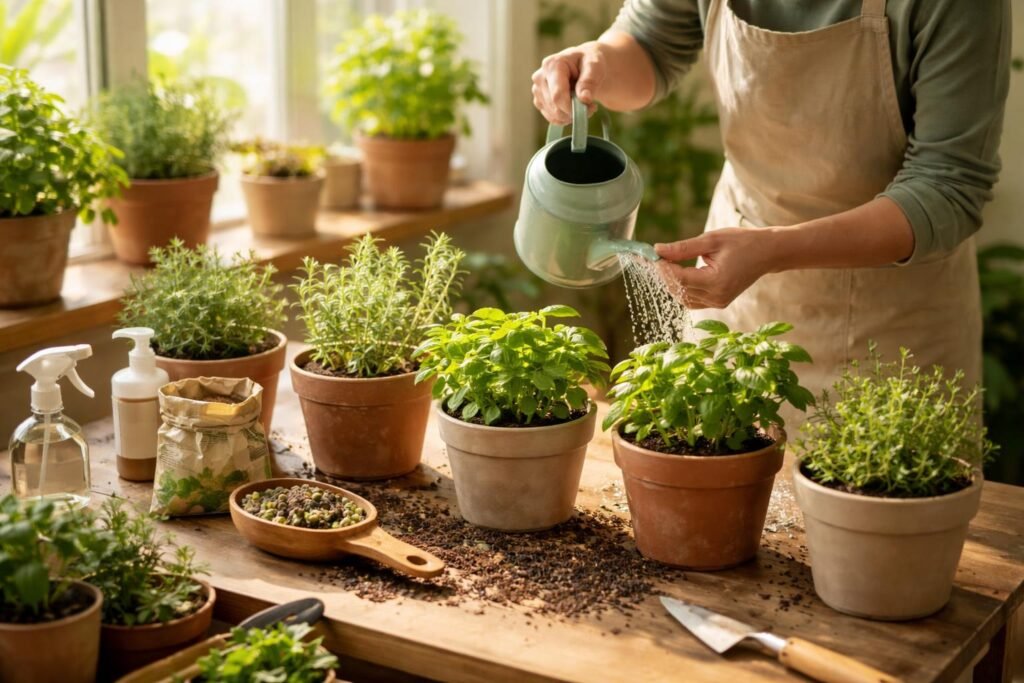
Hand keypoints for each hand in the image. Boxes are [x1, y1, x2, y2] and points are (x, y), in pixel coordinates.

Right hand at [532, 41, 604, 123]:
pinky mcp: (539, 101)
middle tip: (591, 105)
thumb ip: (589, 81)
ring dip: (571, 115)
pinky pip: (552, 118)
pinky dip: (565, 118)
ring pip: (553, 115)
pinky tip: (574, 107)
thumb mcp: (595, 66)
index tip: (590, 108)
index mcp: (552, 65)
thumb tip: (584, 99)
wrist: (583, 64)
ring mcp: (537, 90)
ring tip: (583, 104)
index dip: (572, 108)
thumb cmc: (588, 62)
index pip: (557, 96)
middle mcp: (540, 77)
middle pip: (555, 107)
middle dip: (574, 111)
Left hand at [655, 228, 777, 308]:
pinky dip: (682, 288)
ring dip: (671, 282)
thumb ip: (683, 247)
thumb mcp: (712, 240)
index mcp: (717, 282)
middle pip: (679, 290)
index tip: (652, 255)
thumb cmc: (742, 242)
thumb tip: (657, 250)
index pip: (680, 279)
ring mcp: (718, 302)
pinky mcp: (718, 302)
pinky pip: (692, 300)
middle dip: (664, 274)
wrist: (768, 253)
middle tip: (654, 258)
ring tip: (664, 264)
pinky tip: (677, 273)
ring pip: (683, 298)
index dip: (663, 268)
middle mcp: (717, 297)